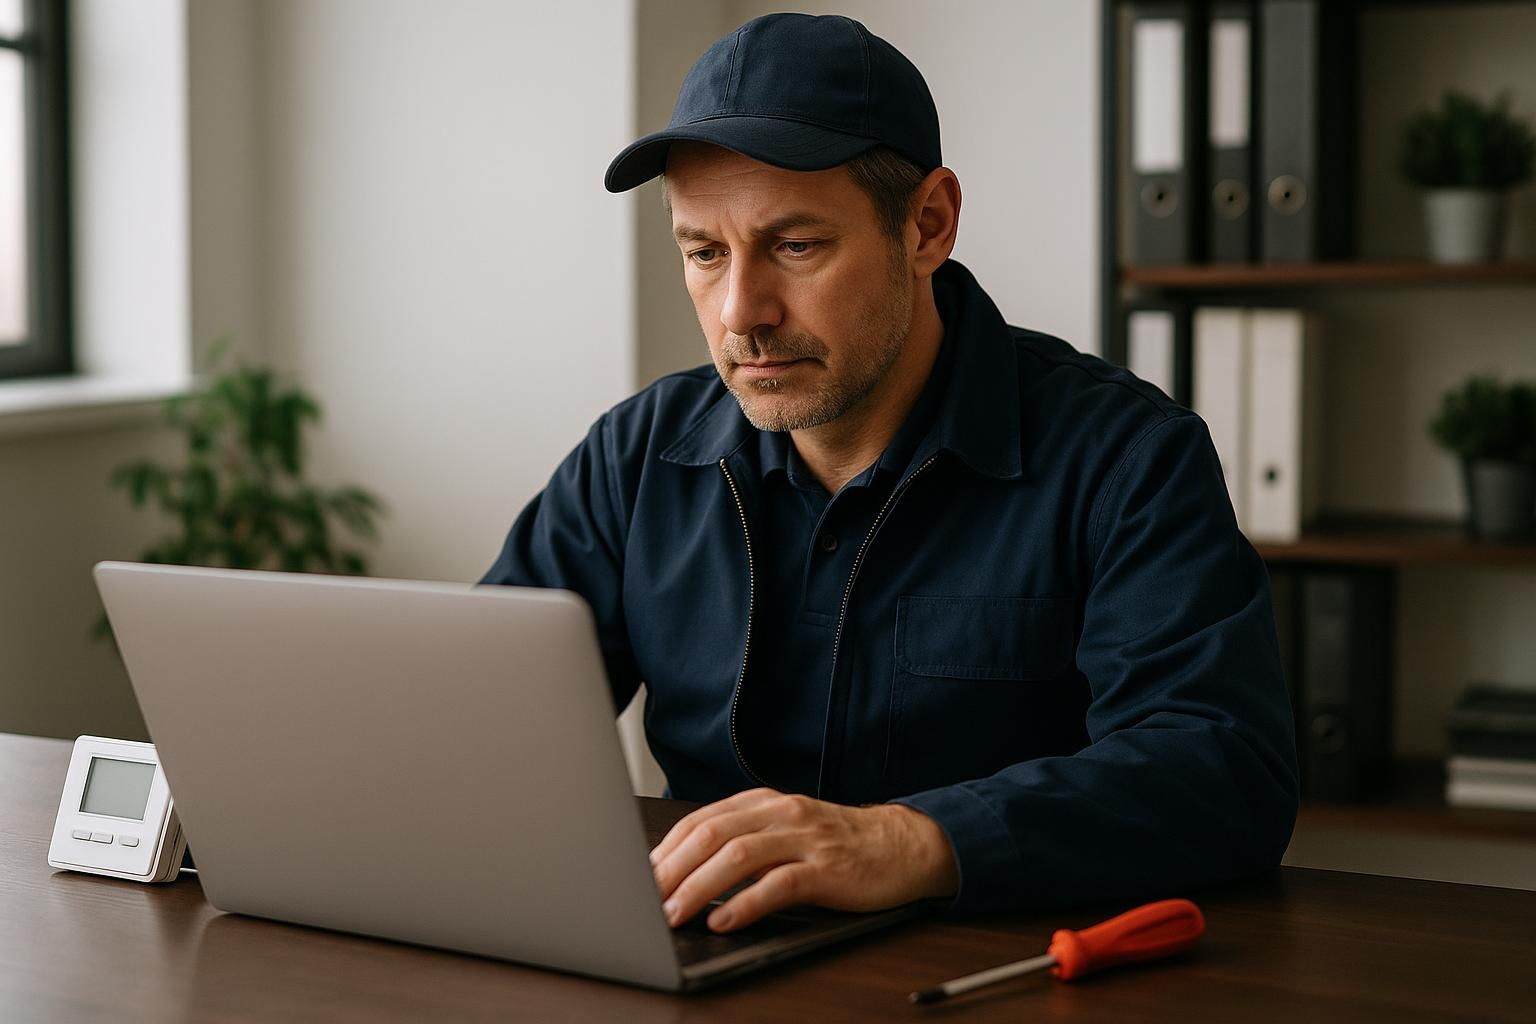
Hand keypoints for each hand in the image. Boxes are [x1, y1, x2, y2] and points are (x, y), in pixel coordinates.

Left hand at [649, 788, 958, 932]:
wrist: (901, 846)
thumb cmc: (835, 846)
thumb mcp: (784, 833)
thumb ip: (742, 844)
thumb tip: (684, 873)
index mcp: (763, 803)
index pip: (700, 820)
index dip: (665, 849)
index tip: (637, 876)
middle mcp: (781, 813)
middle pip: (712, 833)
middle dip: (671, 868)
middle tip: (643, 898)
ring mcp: (805, 838)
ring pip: (739, 855)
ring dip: (699, 887)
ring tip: (673, 914)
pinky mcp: (828, 869)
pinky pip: (780, 884)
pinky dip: (746, 904)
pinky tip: (724, 921)